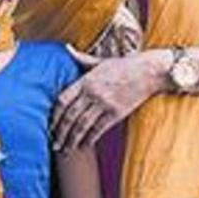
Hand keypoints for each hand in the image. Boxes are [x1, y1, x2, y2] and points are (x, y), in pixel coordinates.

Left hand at [51, 47, 169, 152]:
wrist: (149, 71)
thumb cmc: (124, 65)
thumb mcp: (100, 60)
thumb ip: (81, 58)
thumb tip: (66, 48)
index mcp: (86, 80)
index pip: (63, 100)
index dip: (54, 114)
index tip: (49, 124)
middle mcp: (93, 93)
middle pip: (70, 116)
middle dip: (60, 131)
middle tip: (53, 143)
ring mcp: (105, 104)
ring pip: (83, 125)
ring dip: (72, 139)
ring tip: (65, 149)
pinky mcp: (117, 113)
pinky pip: (99, 129)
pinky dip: (90, 138)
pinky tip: (83, 145)